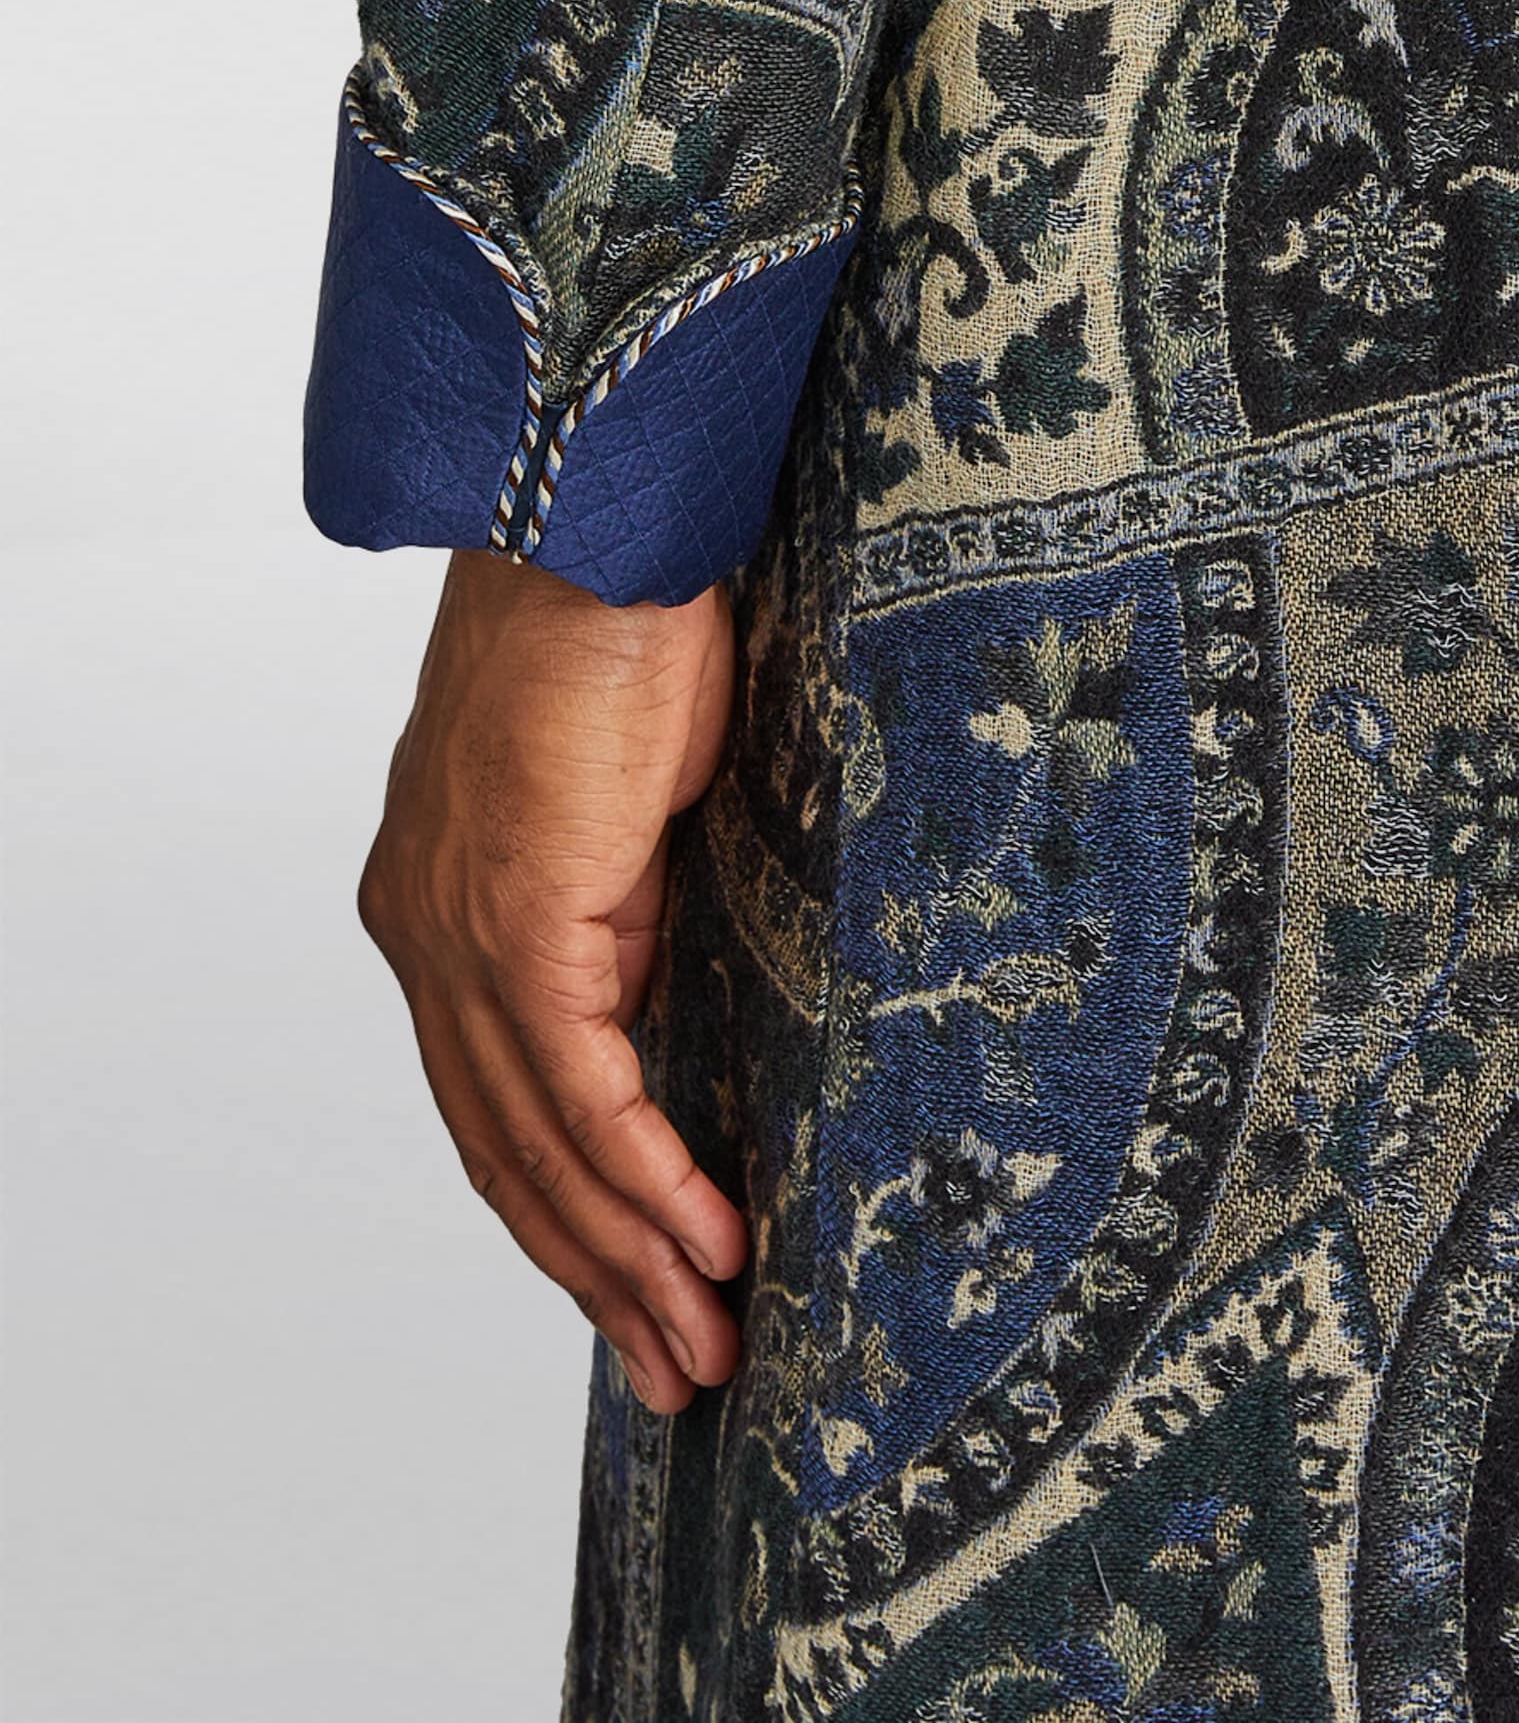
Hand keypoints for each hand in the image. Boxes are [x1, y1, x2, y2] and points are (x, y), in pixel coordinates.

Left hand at [359, 549, 747, 1412]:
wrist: (597, 536)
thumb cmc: (623, 640)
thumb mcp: (626, 814)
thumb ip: (622, 918)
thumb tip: (668, 1009)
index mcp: (440, 914)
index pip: (496, 1105)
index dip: (568, 1214)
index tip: (642, 1290)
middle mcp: (425, 939)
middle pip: (505, 1156)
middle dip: (595, 1277)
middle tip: (680, 1368)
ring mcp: (458, 934)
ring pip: (537, 1145)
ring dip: (628, 1259)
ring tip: (706, 1341)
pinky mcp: (515, 918)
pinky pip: (579, 1086)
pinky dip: (641, 1177)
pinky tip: (704, 1239)